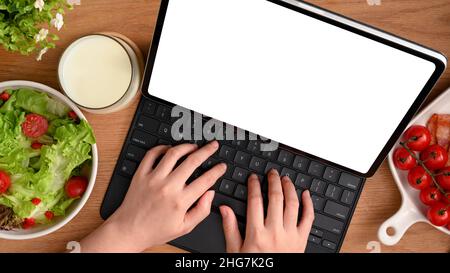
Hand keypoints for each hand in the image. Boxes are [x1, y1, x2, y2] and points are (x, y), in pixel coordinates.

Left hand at [80, 141, 225, 251]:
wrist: (129, 230)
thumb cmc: (156, 230)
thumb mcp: (184, 227)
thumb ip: (201, 210)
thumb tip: (210, 194)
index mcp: (180, 201)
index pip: (206, 180)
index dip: (217, 171)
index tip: (222, 166)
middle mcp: (168, 187)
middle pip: (192, 161)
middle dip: (207, 151)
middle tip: (213, 146)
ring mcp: (153, 179)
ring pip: (173, 153)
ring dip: (186, 146)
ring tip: (194, 146)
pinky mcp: (141, 174)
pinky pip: (152, 154)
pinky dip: (162, 148)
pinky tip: (170, 149)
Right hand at [219, 170, 313, 252]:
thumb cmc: (253, 266)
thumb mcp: (235, 251)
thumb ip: (230, 228)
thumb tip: (224, 208)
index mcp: (256, 233)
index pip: (255, 201)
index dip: (254, 186)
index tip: (253, 178)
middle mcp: (274, 231)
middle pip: (275, 198)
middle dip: (273, 181)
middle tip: (272, 173)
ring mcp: (290, 235)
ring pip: (292, 204)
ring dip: (289, 188)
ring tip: (285, 179)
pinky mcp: (302, 240)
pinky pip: (308, 218)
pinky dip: (309, 204)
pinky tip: (306, 194)